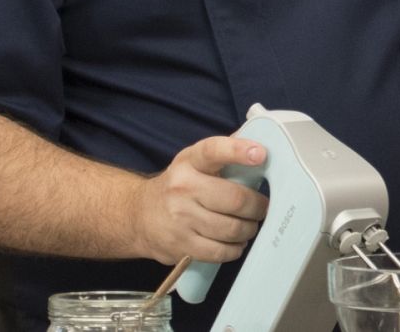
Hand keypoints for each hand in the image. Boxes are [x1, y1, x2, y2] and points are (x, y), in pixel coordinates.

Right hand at [130, 136, 270, 264]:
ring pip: (232, 228)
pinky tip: (235, 242)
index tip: (260, 154)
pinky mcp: (180, 245)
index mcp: (190, 161)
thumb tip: (260, 147)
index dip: (239, 151)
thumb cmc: (178, 187)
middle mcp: (183, 187)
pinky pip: (220, 251)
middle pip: (236, 199)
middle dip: (258, 206)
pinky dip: (235, 248)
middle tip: (261, 208)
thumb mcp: (194, 163)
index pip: (214, 150)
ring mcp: (180, 218)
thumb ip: (224, 154)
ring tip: (248, 226)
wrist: (138, 215)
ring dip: (249, 229)